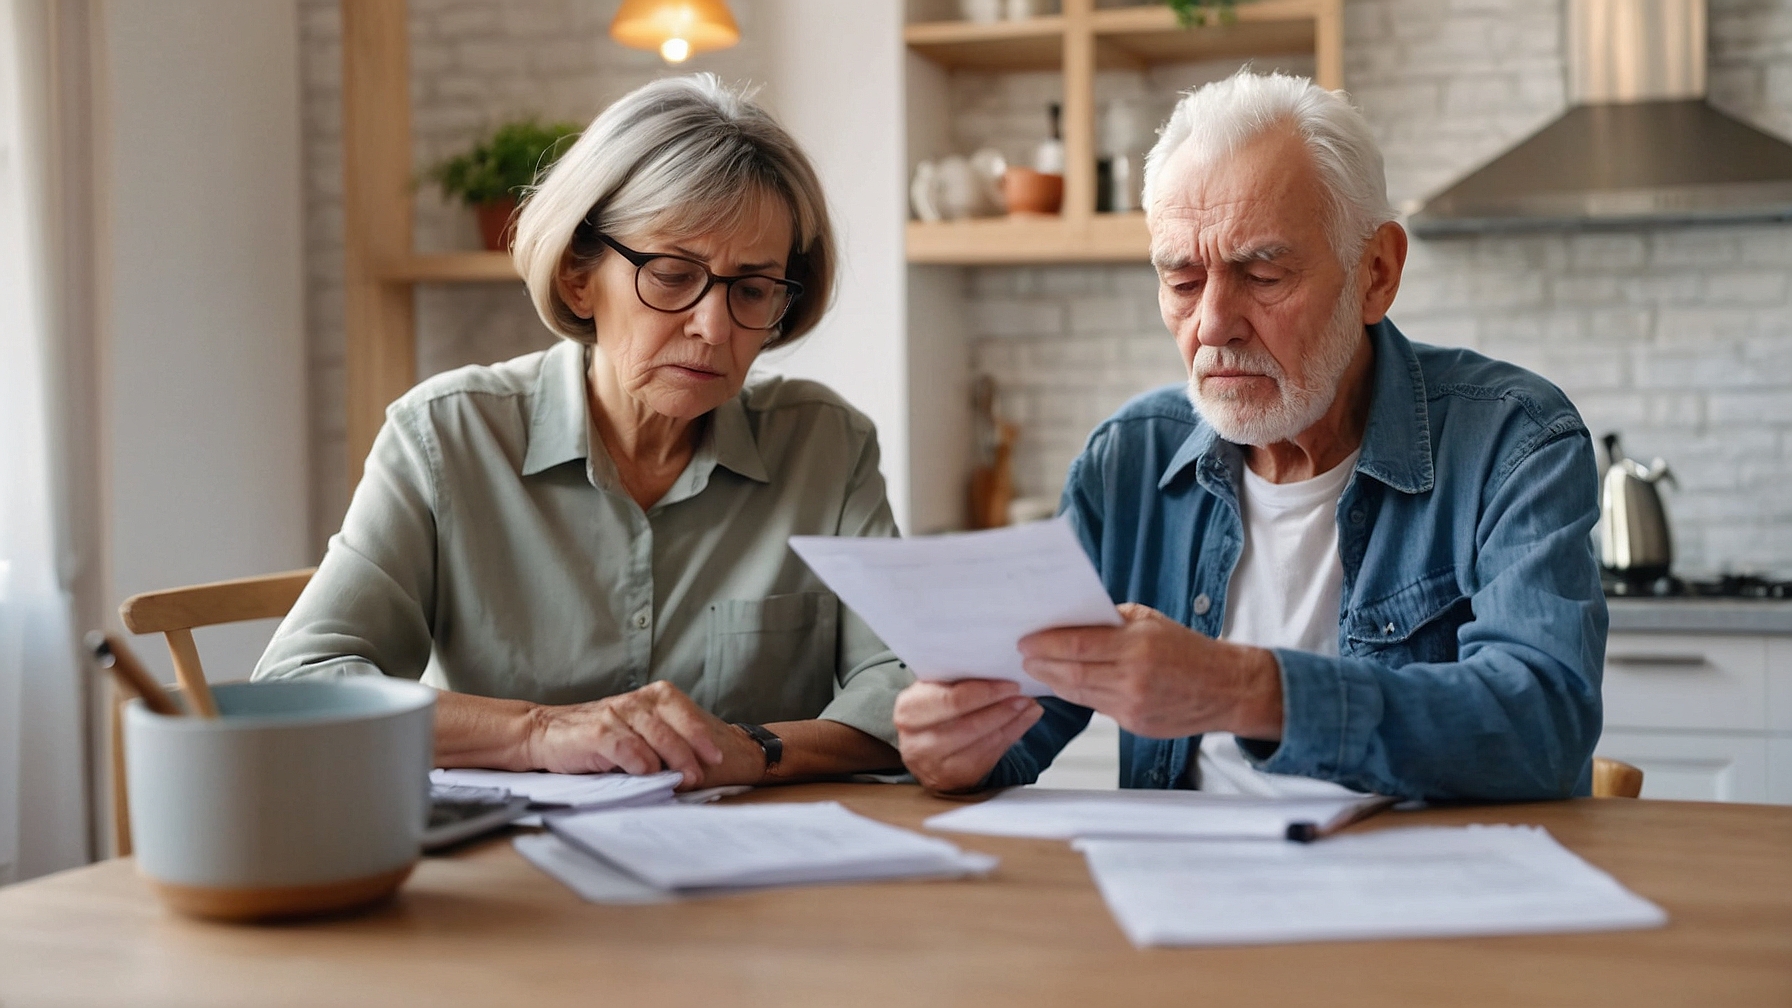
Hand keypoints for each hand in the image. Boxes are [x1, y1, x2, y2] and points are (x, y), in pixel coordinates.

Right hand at [524, 681, 765, 789]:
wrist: (543, 733)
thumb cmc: (594, 739)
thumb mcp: (631, 733)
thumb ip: (658, 743)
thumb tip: (693, 769)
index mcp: (646, 699)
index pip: (680, 708)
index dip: (700, 731)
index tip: (716, 755)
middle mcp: (632, 703)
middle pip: (671, 724)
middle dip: (691, 751)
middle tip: (699, 774)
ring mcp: (613, 715)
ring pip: (652, 733)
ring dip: (672, 758)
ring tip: (681, 779)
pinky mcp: (595, 733)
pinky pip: (624, 744)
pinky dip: (638, 760)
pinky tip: (647, 773)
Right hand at [894, 679, 1042, 793]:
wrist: (922, 747)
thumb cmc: (932, 711)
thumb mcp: (934, 690)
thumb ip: (958, 680)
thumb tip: (1000, 670)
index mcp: (909, 709)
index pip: (951, 700)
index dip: (985, 693)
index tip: (1010, 683)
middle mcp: (916, 741)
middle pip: (969, 725)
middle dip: (1002, 709)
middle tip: (1024, 696)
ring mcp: (933, 764)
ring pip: (982, 743)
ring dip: (1011, 723)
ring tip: (1028, 707)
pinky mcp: (952, 779)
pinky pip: (988, 757)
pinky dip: (1010, 737)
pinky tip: (1022, 723)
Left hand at [1018, 602, 1283, 739]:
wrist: (1225, 688)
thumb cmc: (1187, 649)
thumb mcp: (1151, 620)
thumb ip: (1111, 621)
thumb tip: (1069, 621)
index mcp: (1138, 644)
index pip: (1078, 643)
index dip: (1046, 643)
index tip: (1025, 640)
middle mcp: (1134, 676)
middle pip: (1071, 673)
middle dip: (1041, 665)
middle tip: (1022, 657)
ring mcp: (1133, 704)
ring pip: (1078, 694)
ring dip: (1052, 682)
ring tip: (1036, 670)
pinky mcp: (1133, 724)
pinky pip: (1094, 707)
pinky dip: (1074, 695)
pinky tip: (1062, 685)